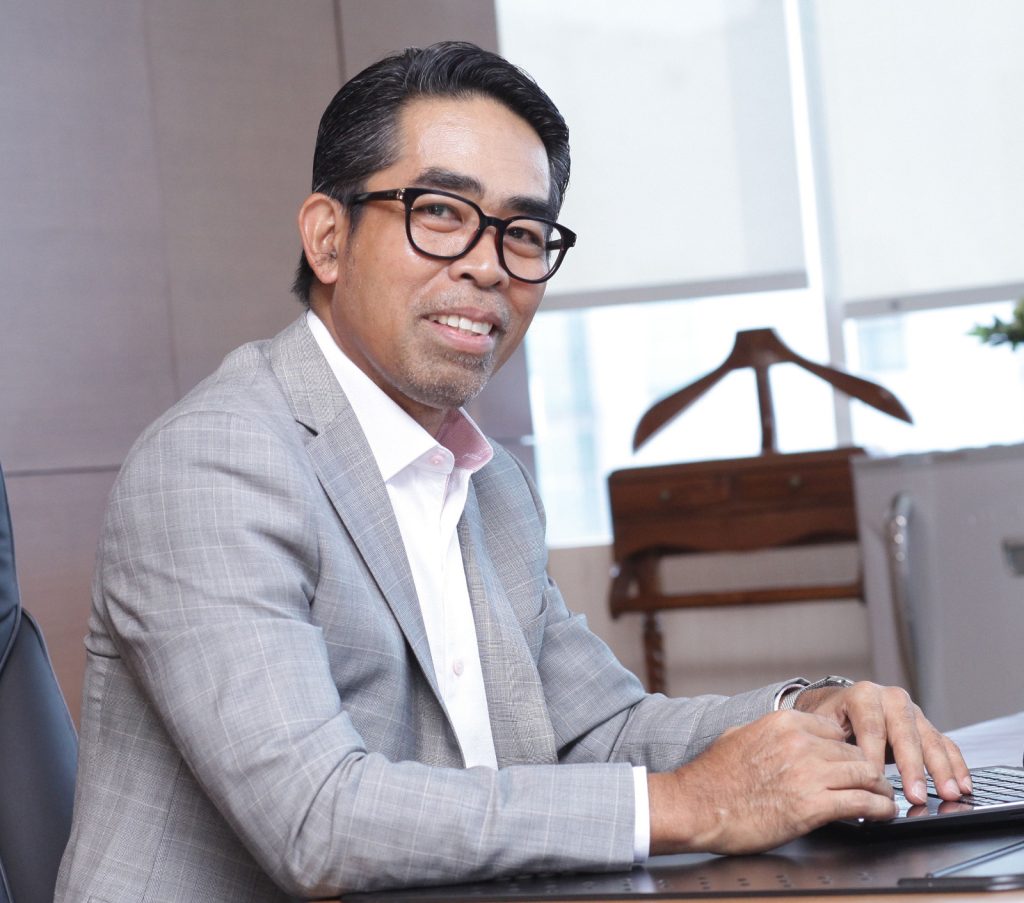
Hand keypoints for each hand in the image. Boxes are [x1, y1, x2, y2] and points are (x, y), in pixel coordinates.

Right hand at [648, 709, 897, 855]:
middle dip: (867, 769)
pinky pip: (863, 802)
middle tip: (875, 783)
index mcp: (784, 722)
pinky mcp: (814, 805)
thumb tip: (782, 737)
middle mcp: (801, 743)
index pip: (836, 729)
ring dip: (880, 788)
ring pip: (867, 773)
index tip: (852, 761)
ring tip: (885, 799)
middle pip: (855, 751)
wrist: (696, 806)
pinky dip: (880, 809)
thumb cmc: (712, 778)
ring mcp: (809, 773)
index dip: (846, 748)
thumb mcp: (740, 736)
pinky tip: (884, 814)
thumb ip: (770, 733)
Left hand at [793, 681, 970, 805]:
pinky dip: (956, 765)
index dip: (874, 755)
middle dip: (912, 766)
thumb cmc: (829, 719)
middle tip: (916, 794)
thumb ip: (831, 743)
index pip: (871, 727)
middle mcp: (891, 699)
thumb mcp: (822, 725)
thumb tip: (840, 771)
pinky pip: (945, 744)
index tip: (875, 780)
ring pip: (930, 739)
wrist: (838, 705)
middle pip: (905, 733)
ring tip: (948, 793)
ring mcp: (912, 712)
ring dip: (941, 769)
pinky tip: (963, 785)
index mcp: (863, 695)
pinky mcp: (926, 727)